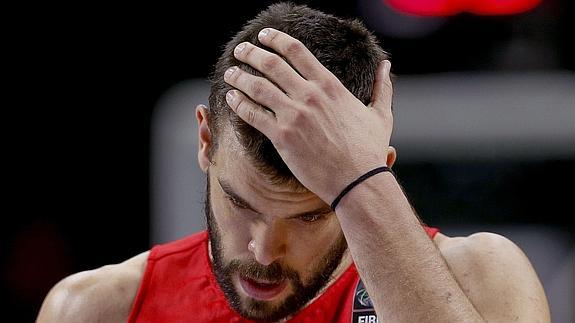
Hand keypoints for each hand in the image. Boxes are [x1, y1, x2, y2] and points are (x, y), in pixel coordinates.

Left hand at [224, 28, 393, 203]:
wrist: (357, 181)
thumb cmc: (369, 150)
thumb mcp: (380, 115)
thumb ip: (382, 87)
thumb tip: (387, 66)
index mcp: (330, 86)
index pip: (297, 51)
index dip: (277, 39)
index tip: (264, 36)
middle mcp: (309, 95)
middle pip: (272, 64)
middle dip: (252, 53)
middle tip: (240, 50)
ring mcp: (294, 115)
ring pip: (258, 87)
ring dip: (240, 77)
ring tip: (230, 73)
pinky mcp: (282, 136)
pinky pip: (253, 115)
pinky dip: (239, 104)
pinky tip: (231, 99)